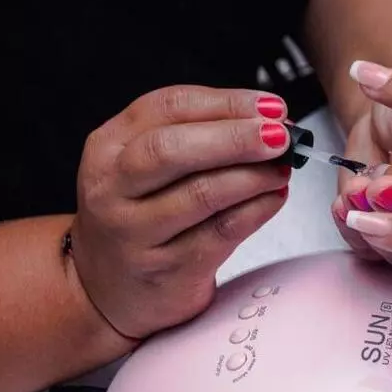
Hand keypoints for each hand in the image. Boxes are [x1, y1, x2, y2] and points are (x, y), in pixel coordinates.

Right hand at [70, 86, 291, 338]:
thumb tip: (268, 119)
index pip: (168, 107)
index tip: (270, 106)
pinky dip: (257, 210)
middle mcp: (112, 188)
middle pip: (173, 149)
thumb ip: (200, 134)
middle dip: (236, 138)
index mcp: (109, 147)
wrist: (112, 288)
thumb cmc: (142, 214)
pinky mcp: (166, 270)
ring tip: (283, 167)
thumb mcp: (149, 165)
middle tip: (280, 135)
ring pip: (201, 194)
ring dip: (254, 176)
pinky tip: (274, 197)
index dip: (226, 103)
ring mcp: (135, 233)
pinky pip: (222, 233)